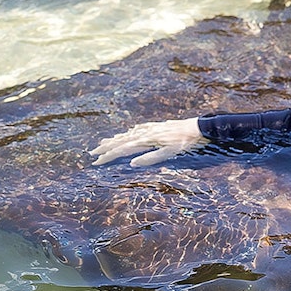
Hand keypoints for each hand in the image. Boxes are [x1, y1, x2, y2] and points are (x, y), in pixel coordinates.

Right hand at [89, 117, 203, 166]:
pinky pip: (137, 130)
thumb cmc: (185, 143)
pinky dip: (129, 133)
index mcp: (146, 140)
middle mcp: (145, 133)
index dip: (108, 156)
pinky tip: (128, 133)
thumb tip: (132, 163)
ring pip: (128, 134)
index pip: (122, 149)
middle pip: (121, 141)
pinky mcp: (157, 127)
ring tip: (103, 143)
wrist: (198, 127)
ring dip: (115, 139)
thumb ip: (151, 158)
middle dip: (106, 147)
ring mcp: (150, 129)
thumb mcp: (169, 153)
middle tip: (92, 153)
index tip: (96, 162)